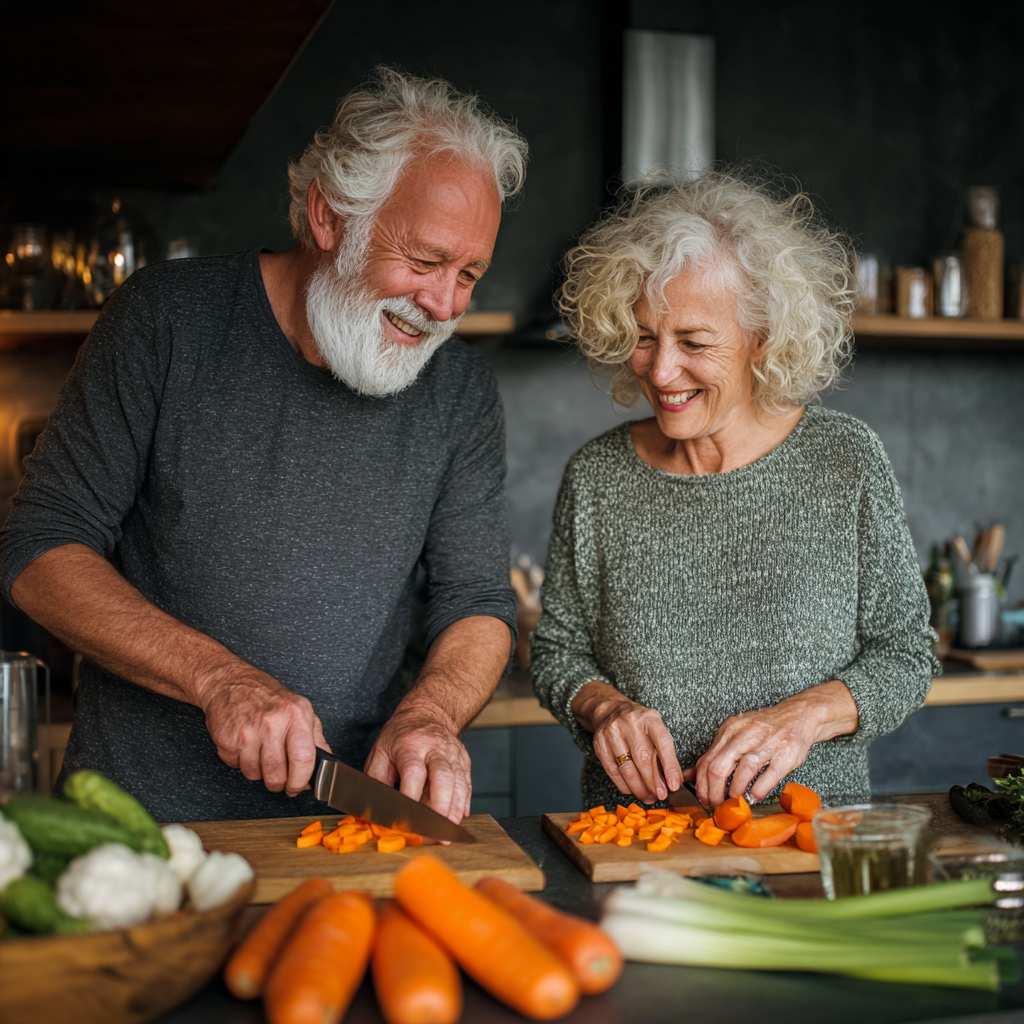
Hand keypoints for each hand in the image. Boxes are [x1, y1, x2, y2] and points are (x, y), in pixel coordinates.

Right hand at [197, 665, 328, 797]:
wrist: (231, 682)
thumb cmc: (268, 697)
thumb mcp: (300, 710)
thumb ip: (316, 738)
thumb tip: (325, 765)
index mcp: (296, 714)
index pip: (303, 758)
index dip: (301, 780)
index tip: (298, 787)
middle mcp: (272, 721)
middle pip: (276, 773)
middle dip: (278, 784)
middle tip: (279, 778)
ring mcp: (247, 730)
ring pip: (254, 774)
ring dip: (258, 772)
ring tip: (260, 753)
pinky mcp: (226, 738)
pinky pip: (235, 766)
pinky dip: (240, 762)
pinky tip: (244, 746)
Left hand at [363, 698, 471, 824]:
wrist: (426, 714)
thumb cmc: (399, 738)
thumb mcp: (379, 753)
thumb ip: (376, 781)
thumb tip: (374, 810)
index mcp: (410, 745)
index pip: (413, 772)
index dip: (411, 796)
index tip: (406, 818)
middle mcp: (435, 748)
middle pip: (443, 777)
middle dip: (441, 805)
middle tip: (436, 829)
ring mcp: (453, 754)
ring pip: (459, 782)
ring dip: (455, 809)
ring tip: (448, 831)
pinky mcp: (464, 761)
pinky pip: (467, 784)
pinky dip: (464, 803)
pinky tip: (459, 818)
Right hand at [572, 681, 682, 803]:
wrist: (610, 710)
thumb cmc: (639, 724)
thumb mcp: (655, 727)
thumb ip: (664, 751)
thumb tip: (672, 782)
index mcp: (649, 718)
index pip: (663, 743)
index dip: (670, 766)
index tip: (674, 785)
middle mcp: (630, 723)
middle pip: (643, 759)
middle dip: (654, 782)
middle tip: (661, 795)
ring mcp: (612, 733)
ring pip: (627, 768)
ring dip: (639, 788)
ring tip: (648, 797)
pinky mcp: (600, 744)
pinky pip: (613, 771)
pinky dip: (623, 785)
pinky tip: (631, 790)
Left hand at [693, 680, 858, 806]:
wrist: (798, 715)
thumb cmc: (764, 729)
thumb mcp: (735, 734)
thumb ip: (716, 753)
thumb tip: (691, 775)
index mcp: (730, 730)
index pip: (706, 761)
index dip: (702, 785)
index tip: (703, 798)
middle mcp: (745, 735)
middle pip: (719, 767)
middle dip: (714, 792)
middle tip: (717, 805)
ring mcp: (767, 743)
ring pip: (744, 769)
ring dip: (736, 791)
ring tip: (735, 801)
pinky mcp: (786, 753)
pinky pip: (770, 775)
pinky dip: (760, 790)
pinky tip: (754, 797)